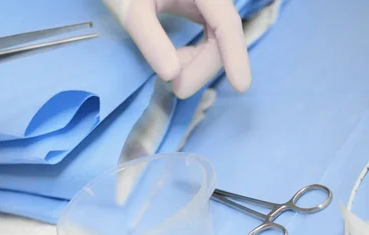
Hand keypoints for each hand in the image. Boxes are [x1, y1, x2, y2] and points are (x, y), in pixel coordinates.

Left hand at [104, 0, 250, 98]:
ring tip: (170, 73)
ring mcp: (210, 2)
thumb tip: (172, 76)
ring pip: (218, 40)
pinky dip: (196, 56)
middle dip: (202, 67)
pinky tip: (177, 60)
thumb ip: (150, 40)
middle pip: (223, 36)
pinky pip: (210, 38)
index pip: (226, 23)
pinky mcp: (203, 9)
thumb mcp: (132, 10)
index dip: (235, 55)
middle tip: (174, 88)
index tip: (241, 86)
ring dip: (198, 64)